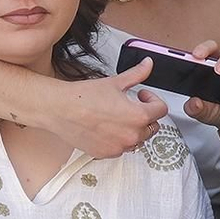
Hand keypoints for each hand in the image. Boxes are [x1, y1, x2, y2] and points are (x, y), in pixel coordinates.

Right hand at [38, 59, 168, 156]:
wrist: (58, 109)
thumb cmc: (82, 96)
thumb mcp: (115, 82)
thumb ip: (137, 74)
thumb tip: (148, 64)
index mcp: (139, 115)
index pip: (161, 110)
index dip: (152, 99)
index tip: (142, 96)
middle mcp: (132, 134)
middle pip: (152, 127)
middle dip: (144, 116)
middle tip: (129, 106)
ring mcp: (119, 146)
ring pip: (137, 139)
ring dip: (133, 130)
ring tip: (117, 118)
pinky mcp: (106, 153)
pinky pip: (121, 148)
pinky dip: (117, 140)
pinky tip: (106, 128)